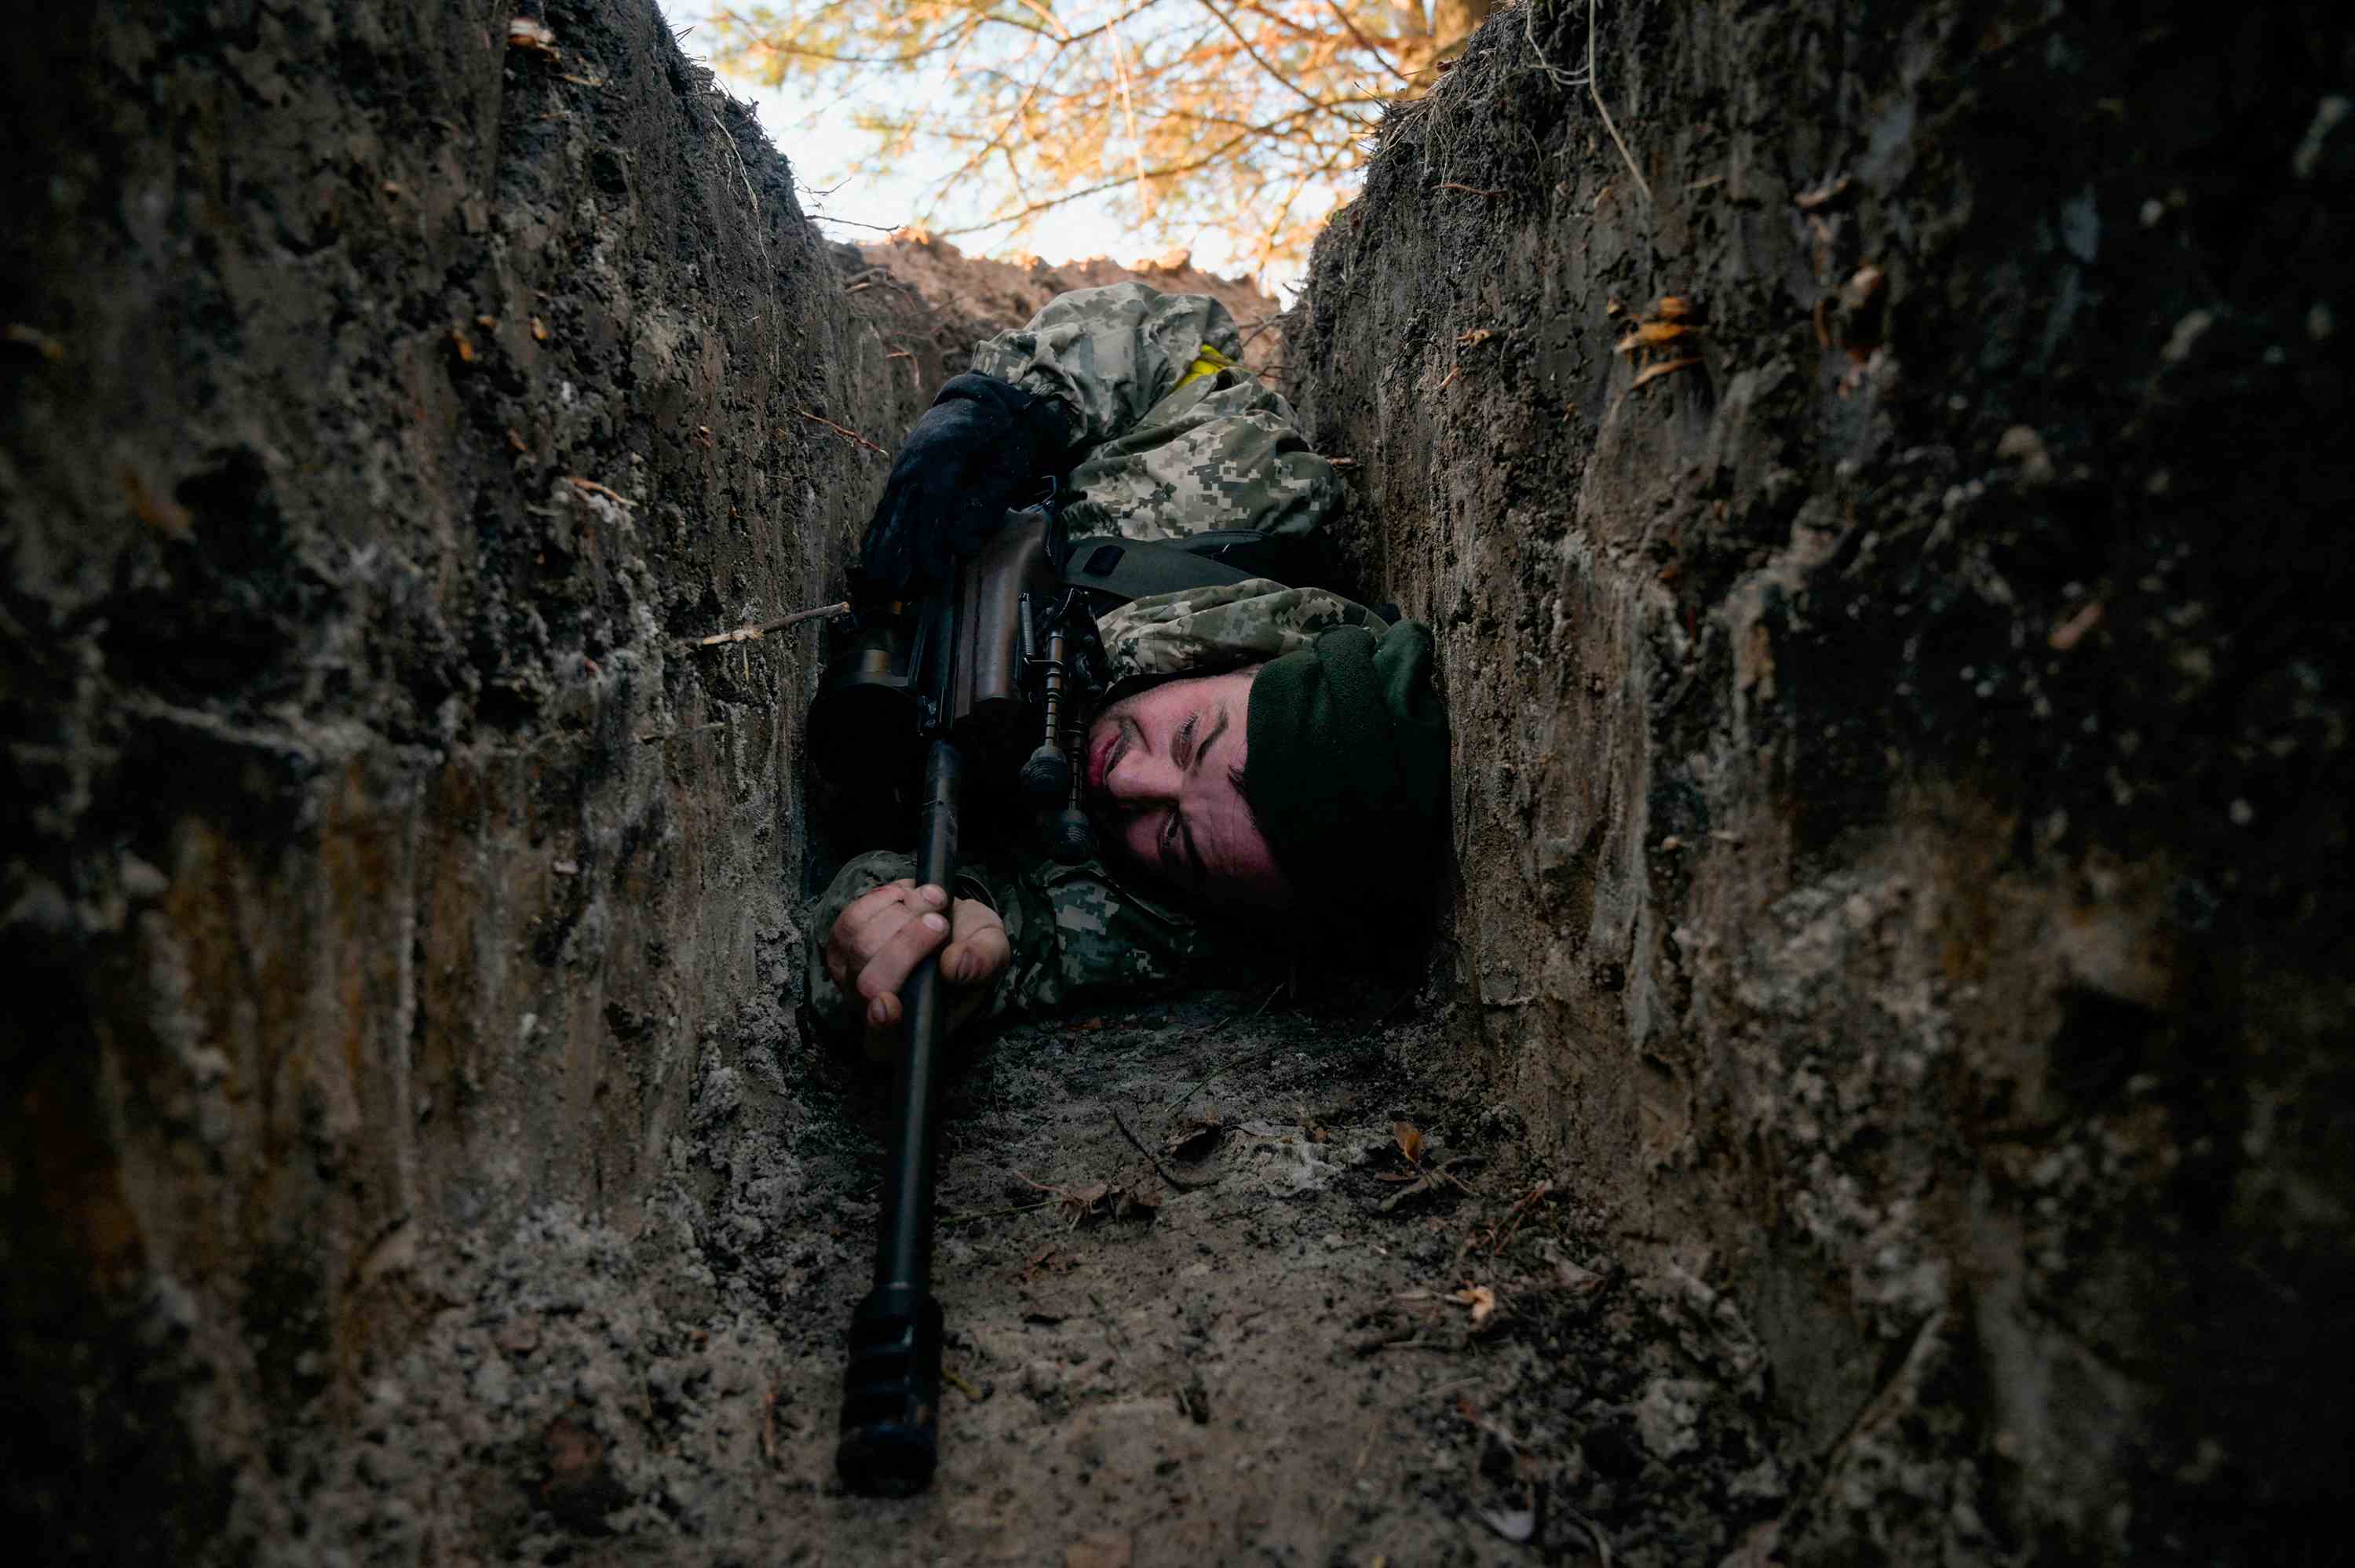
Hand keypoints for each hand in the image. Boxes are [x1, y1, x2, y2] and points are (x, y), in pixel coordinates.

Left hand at [823, 878, 1010, 1058]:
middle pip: (871, 983)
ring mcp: (850, 979)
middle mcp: (872, 1012)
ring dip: (901, 915)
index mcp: (911, 1031)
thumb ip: (981, 962)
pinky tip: (906, 897)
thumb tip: (954, 967)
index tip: (888, 1003)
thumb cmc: (970, 945)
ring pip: (860, 947)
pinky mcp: (841, 946)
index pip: (883, 1042)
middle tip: (940, 923)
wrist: (949, 917)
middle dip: (907, 945)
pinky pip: (851, 921)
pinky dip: (882, 901)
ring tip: (934, 902)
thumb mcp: (992, 951)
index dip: (881, 1026)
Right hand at [859, 373, 1072, 591]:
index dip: (930, 543)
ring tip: (880, 580)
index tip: (933, 573)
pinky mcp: (901, 475)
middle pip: (904, 513)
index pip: (932, 507)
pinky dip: (877, 532)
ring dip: (884, 547)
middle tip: (900, 587)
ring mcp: (905, 467)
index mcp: (943, 454)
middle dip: (901, 553)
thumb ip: (985, 501)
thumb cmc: (1000, 436)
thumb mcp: (1006, 463)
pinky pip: (885, 507)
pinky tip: (870, 556)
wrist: (981, 403)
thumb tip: (960, 542)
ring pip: (889, 511)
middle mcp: (916, 461)